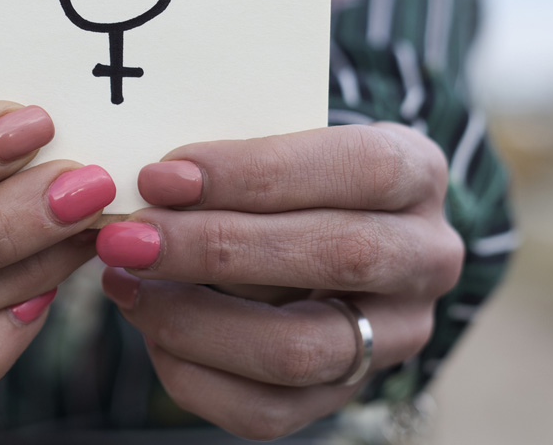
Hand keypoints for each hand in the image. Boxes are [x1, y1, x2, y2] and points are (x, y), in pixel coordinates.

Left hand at [96, 123, 461, 440]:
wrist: (326, 232)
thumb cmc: (288, 175)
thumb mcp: (281, 142)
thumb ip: (231, 164)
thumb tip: (149, 190)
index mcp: (417, 173)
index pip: (357, 168)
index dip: (256, 173)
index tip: (164, 177)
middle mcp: (427, 257)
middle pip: (336, 257)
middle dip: (217, 248)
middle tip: (131, 237)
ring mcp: (394, 335)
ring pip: (300, 349)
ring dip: (195, 319)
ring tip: (126, 283)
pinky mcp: (348, 392)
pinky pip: (268, 410)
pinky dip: (194, 374)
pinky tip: (150, 331)